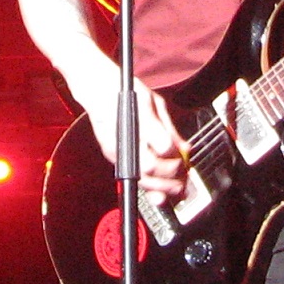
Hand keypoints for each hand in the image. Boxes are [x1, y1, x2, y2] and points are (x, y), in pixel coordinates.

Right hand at [67, 64, 187, 201]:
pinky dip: (148, 188)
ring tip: (176, 188)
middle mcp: (128, 138)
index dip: (177, 155)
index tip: (184, 155)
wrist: (99, 91)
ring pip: (140, 177)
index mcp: (141, 120)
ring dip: (161, 187)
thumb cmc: (128, 92)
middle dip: (171, 174)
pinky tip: (159, 191)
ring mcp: (117, 149)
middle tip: (183, 175)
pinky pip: (132, 177)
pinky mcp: (112, 156)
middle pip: (151, 167)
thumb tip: (185, 148)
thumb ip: (170, 128)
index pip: (163, 146)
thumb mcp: (155, 102)